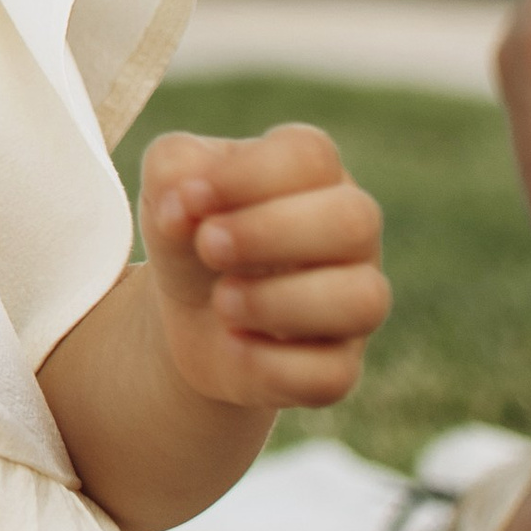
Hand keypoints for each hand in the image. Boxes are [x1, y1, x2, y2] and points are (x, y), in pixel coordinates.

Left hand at [139, 126, 389, 412]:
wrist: (188, 310)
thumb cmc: (192, 228)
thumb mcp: (168, 185)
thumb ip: (173, 170)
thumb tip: (184, 202)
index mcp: (313, 172)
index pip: (309, 156)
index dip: (248, 175)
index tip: (188, 197)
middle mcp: (350, 232)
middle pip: (354, 220)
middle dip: (271, 233)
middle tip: (208, 246)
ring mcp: (353, 301)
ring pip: (363, 300)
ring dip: (280, 301)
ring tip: (222, 301)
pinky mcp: (339, 366)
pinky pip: (332, 373)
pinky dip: (273, 364)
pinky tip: (232, 344)